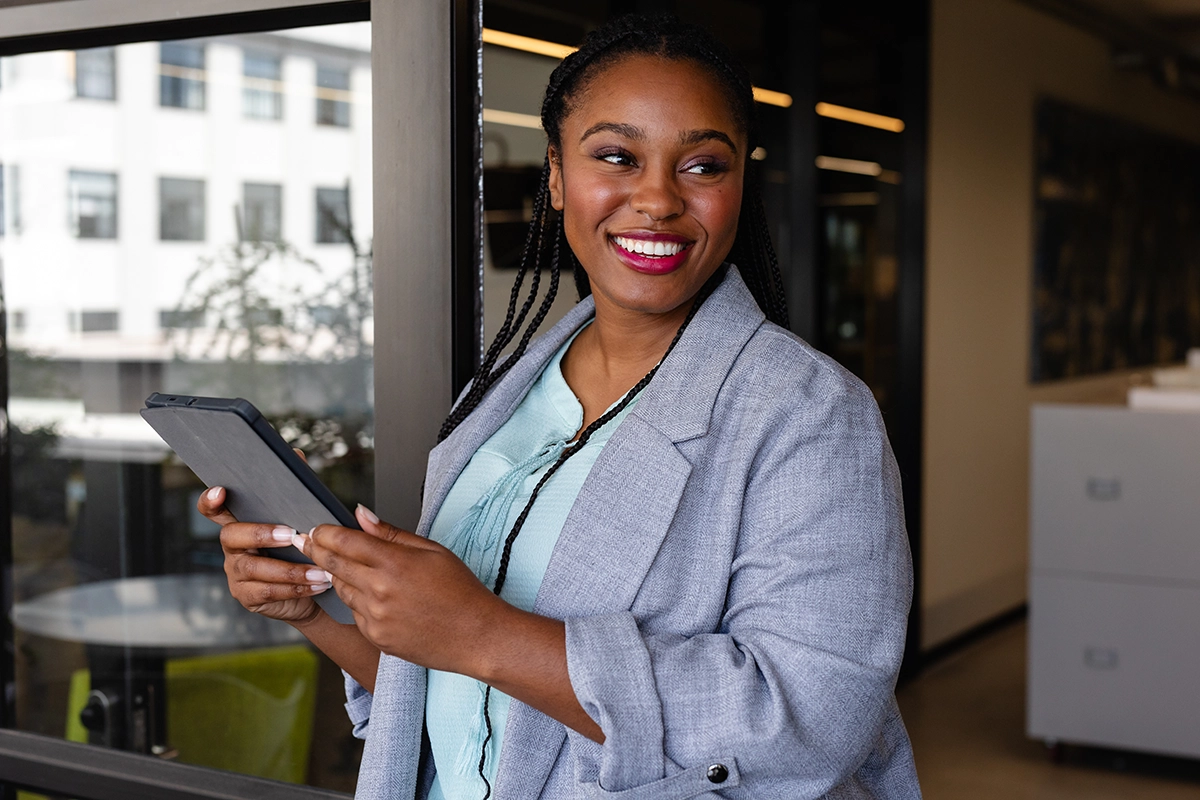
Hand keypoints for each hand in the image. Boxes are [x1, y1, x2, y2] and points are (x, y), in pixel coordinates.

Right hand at [197, 485, 332, 624]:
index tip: (220, 491)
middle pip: (232, 536)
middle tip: (292, 535)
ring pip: (254, 569)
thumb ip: (294, 490)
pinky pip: (267, 592)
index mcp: (241, 523)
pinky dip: (295, 588)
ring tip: (319, 570)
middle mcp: (233, 547)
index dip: (211, 501)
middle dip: (261, 534)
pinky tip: (317, 584)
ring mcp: (236, 573)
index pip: (215, 510)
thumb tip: (296, 455)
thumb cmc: (301, 550)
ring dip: (290, 569)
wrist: (310, 591)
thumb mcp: (300, 520)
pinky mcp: (247, 596)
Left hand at [296, 505, 506, 674]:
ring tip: (341, 565)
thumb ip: (390, 533)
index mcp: (394, 564)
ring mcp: (375, 617)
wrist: (476, 636)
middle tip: (306, 541)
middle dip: (316, 550)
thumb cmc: (460, 590)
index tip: (316, 528)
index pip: (344, 542)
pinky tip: (372, 595)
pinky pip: (354, 613)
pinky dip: (356, 600)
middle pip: (333, 565)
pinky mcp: (375, 637)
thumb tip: (360, 515)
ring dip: (337, 575)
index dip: (324, 533)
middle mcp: (379, 591)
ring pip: (341, 589)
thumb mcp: (432, 551)